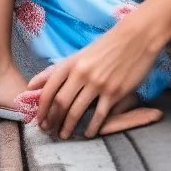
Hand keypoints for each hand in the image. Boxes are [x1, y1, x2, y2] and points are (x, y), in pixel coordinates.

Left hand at [30, 18, 160, 139]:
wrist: (138, 36)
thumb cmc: (108, 44)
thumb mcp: (80, 53)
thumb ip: (57, 70)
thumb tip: (31, 85)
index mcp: (72, 62)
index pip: (49, 90)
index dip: (42, 109)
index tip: (40, 120)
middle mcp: (82, 73)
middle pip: (60, 104)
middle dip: (53, 121)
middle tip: (51, 131)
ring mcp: (99, 83)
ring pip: (76, 112)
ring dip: (68, 127)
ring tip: (65, 134)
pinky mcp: (115, 91)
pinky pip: (99, 116)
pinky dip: (91, 128)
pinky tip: (89, 132)